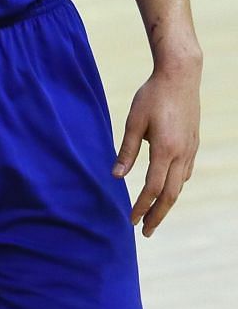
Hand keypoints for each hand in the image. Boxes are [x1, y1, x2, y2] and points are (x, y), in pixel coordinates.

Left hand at [113, 58, 200, 235]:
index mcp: (165, 149)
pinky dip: (175, 186)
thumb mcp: (133, 121)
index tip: (131, 221)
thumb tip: (115, 176)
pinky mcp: (193, 144)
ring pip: (180, 185)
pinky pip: (185, 172)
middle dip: (157, 215)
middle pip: (170, 194)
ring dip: (166, 202)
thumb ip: (126, 150)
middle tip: (146, 232)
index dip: (141, 206)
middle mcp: (182, 154)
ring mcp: (191, 150)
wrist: (180, 76)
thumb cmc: (152, 96)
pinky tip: (166, 189)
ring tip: (154, 214)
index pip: (152, 188)